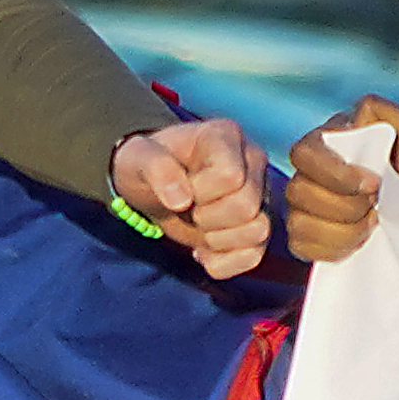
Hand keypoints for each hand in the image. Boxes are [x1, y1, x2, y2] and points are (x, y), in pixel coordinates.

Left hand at [114, 117, 274, 277]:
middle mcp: (252, 161)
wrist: (152, 186)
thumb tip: (180, 200)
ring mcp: (260, 193)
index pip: (230, 176)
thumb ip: (156, 168)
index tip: (181, 188)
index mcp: (226, 136)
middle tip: (187, 209)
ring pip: (258, 231)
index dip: (200, 192)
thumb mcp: (139, 157)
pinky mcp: (257, 223)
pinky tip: (203, 251)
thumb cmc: (148, 164)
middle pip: (246, 206)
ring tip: (197, 227)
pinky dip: (224, 263)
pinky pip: (255, 255)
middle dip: (207, 218)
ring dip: (217, 241)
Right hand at [280, 98, 398, 265]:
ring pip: (298, 221)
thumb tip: (356, 116)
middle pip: (299, 189)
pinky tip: (359, 243)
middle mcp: (315, 171)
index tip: (375, 186)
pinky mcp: (307, 236)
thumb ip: (390, 114)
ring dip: (344, 231)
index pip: (307, 152)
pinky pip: (300, 245)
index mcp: (336, 142)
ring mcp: (307, 205)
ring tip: (374, 225)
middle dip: (345, 207)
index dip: (337, 174)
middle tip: (377, 207)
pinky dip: (333, 249)